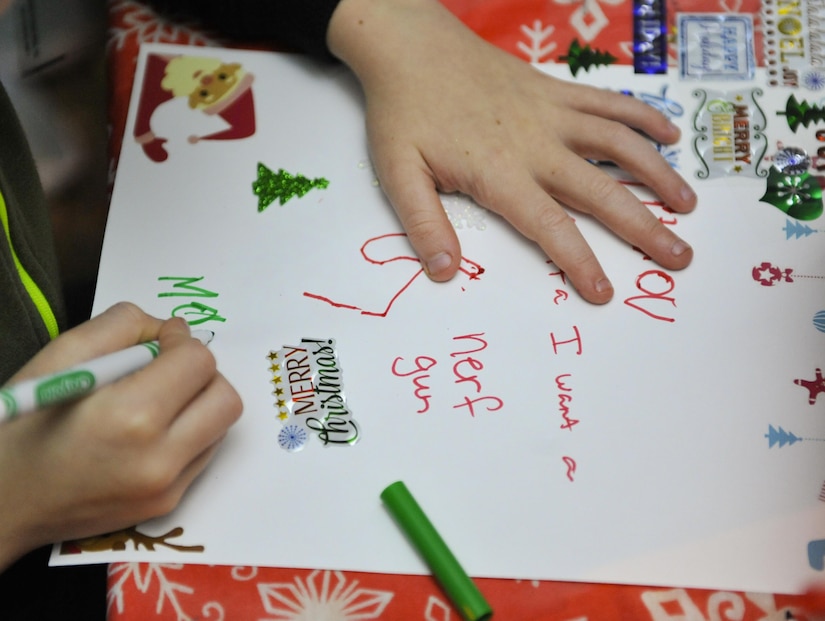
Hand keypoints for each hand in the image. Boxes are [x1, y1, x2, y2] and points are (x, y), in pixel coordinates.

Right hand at [0, 302, 241, 569]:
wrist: (3, 504)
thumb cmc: (22, 426)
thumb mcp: (59, 357)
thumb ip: (121, 327)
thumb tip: (170, 328)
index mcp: (129, 417)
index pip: (198, 362)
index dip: (181, 341)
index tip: (159, 341)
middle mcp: (158, 459)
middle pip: (225, 397)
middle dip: (201, 373)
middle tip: (165, 368)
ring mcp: (167, 488)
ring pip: (221, 425)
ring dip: (200, 402)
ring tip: (156, 400)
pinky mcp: (168, 505)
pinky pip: (204, 453)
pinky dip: (190, 432)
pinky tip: (150, 431)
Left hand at [328, 0, 696, 303]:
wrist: (411, 47)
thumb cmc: (403, 112)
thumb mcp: (399, 173)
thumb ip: (424, 224)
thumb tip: (444, 272)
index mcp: (501, 173)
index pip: (551, 227)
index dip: (581, 262)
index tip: (605, 292)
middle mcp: (537, 145)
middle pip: (602, 191)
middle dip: (645, 228)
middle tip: (679, 257)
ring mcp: (552, 113)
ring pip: (619, 144)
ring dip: (658, 174)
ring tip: (688, 205)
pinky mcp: (555, 90)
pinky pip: (609, 103)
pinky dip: (643, 118)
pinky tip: (668, 133)